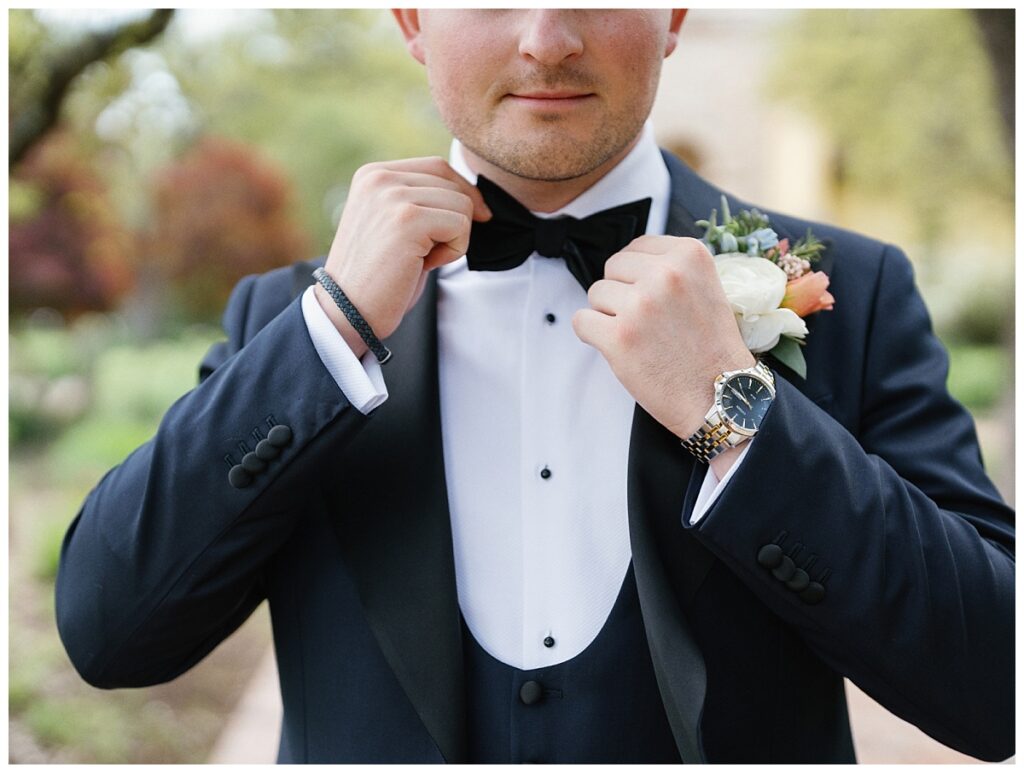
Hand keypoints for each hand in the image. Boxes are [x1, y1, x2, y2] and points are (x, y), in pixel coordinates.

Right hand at [316, 157, 491, 356]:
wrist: (348, 311)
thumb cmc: (377, 276)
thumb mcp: (394, 225)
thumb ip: (420, 201)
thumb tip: (472, 196)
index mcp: (373, 175)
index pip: (437, 167)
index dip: (463, 193)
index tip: (475, 220)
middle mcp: (379, 178)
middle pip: (452, 185)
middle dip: (454, 222)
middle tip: (425, 253)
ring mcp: (392, 196)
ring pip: (462, 205)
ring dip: (454, 239)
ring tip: (422, 258)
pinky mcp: (408, 219)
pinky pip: (461, 225)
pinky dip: (454, 251)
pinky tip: (424, 264)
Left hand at [572, 235, 754, 441]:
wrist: (721, 395)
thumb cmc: (711, 349)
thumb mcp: (705, 288)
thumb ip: (670, 269)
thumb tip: (628, 264)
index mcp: (689, 256)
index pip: (638, 247)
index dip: (636, 273)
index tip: (648, 294)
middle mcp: (665, 275)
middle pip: (613, 267)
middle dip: (621, 292)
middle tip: (644, 320)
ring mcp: (640, 305)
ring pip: (595, 294)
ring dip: (608, 315)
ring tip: (638, 336)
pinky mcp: (618, 337)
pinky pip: (581, 321)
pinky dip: (592, 335)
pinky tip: (619, 348)